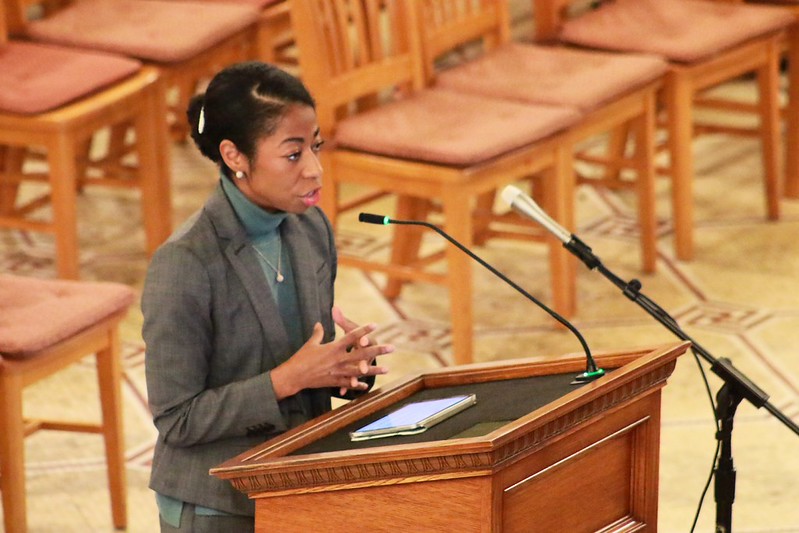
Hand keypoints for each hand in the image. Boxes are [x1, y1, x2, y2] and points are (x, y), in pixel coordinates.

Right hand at [270, 312, 392, 399]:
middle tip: (392, 348)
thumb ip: (318, 333)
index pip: (351, 336)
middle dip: (378, 351)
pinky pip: (349, 383)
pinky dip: (357, 384)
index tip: (375, 325)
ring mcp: (338, 372)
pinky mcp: (335, 382)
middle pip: (362, 353)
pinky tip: (366, 385)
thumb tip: (320, 323)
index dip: (364, 330)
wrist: (294, 376)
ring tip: (386, 369)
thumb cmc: (301, 358)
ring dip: (374, 370)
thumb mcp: (311, 344)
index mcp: (333, 347)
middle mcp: (339, 359)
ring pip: (360, 371)